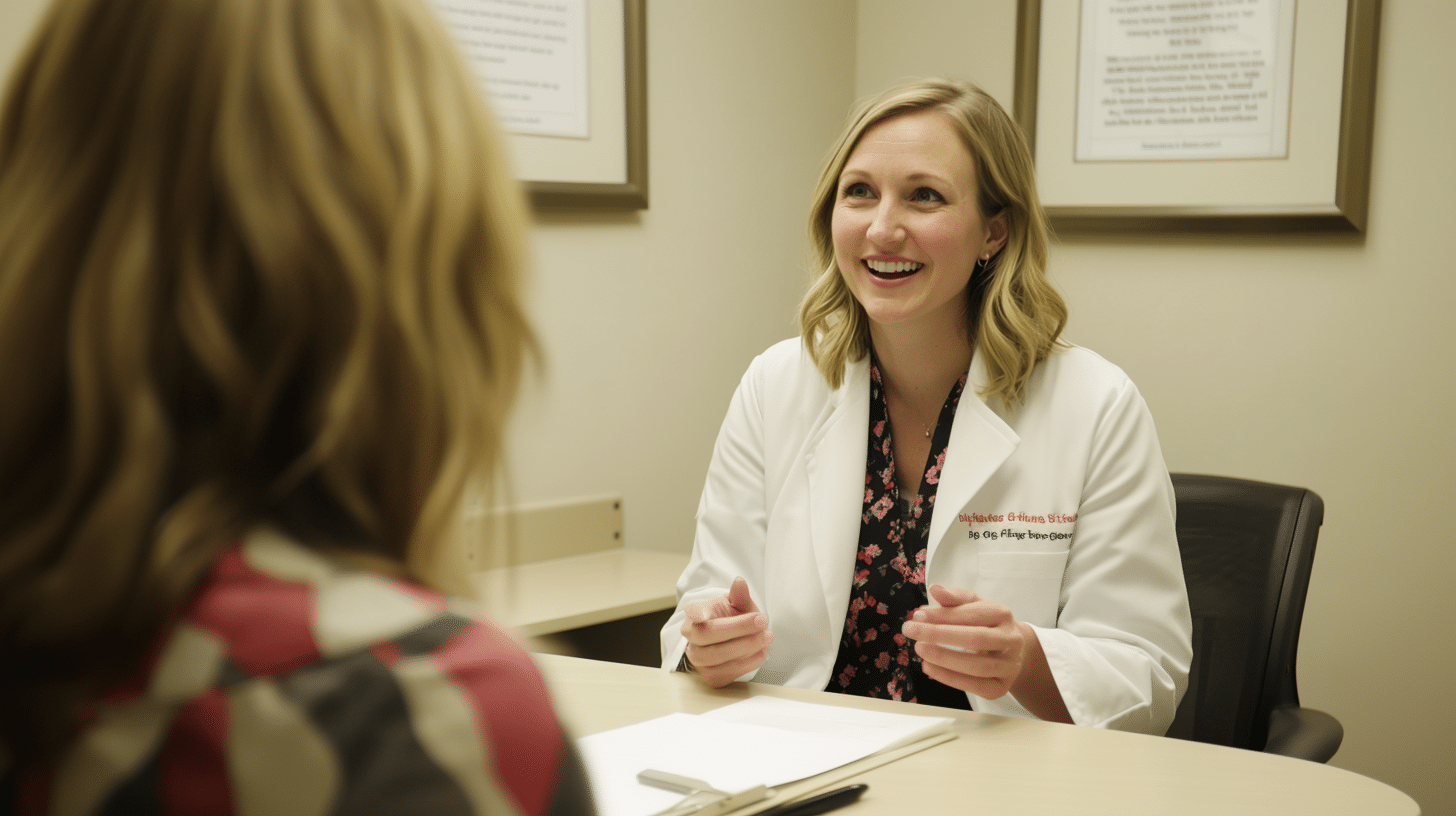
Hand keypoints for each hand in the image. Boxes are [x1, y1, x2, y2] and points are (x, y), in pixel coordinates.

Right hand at [680, 577, 772, 687]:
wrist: (729, 642)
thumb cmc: (730, 619)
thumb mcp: (736, 604)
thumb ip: (739, 595)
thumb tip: (740, 582)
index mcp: (694, 614)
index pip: (692, 612)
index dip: (696, 614)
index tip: (702, 614)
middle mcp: (691, 638)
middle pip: (709, 634)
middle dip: (739, 628)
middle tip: (763, 621)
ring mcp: (698, 660)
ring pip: (719, 656)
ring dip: (747, 646)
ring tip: (767, 637)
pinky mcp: (710, 677)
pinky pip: (728, 672)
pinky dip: (748, 662)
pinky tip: (761, 652)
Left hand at [900, 584, 1026, 699]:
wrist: (1011, 652)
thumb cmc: (987, 625)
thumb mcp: (973, 606)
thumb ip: (954, 597)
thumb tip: (936, 589)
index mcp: (1003, 614)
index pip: (972, 614)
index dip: (943, 615)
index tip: (919, 615)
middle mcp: (1011, 640)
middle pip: (975, 639)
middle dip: (939, 634)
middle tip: (911, 630)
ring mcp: (1009, 666)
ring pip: (976, 666)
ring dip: (943, 657)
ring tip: (919, 648)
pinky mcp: (1001, 688)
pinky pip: (975, 686)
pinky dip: (948, 678)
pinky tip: (928, 667)